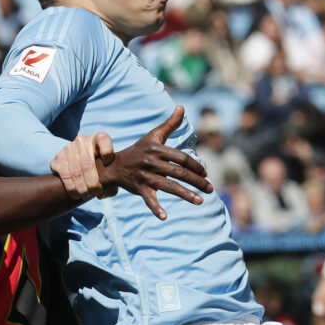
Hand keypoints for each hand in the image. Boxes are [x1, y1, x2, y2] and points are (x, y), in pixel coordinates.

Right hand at [52, 133, 115, 199]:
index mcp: (98, 137)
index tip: (108, 162)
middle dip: (93, 183)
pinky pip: (64, 176)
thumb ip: (113, 175)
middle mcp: (82, 140)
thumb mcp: (109, 166)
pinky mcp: (58, 158)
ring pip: (75, 172)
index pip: (103, 139)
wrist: (79, 162)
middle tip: (96, 192)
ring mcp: (68, 148)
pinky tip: (76, 194)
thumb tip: (107, 188)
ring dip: (82, 188)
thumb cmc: (100, 166)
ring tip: (87, 196)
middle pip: (87, 164)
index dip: (107, 152)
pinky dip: (71, 188)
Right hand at [98, 106, 212, 219]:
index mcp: (157, 149)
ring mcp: (145, 176)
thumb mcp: (153, 136)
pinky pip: (148, 199)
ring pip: (168, 186)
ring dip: (185, 194)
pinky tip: (165, 217)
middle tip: (210, 189)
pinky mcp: (139, 189)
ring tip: (200, 201)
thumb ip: (169, 124)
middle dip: (196, 181)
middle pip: (178, 172)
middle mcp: (151, 162)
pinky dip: (155, 208)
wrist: (114, 165)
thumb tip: (182, 107)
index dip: (195, 166)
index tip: (205, 173)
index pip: (181, 157)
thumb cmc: (139, 150)